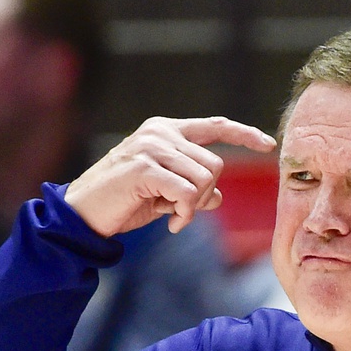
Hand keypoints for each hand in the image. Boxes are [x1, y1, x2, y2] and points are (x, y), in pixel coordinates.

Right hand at [65, 116, 275, 236]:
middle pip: (215, 165)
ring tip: (175, 218)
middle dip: (207, 196)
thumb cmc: (123, 202)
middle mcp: (160, 132)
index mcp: (166, 130)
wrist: (82, 214)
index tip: (268, 145)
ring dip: (195, 208)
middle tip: (184, 214)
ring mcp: (151, 146)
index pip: (215, 126)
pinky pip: (188, 192)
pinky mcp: (144, 167)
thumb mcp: (164, 195)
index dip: (244, 134)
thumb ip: (191, 189)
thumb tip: (218, 198)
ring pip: (205, 179)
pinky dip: (186, 213)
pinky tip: (171, 224)